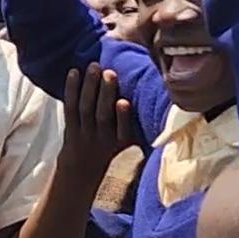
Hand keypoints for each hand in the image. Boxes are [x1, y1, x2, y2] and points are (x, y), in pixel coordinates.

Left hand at [59, 65, 133, 186]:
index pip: (122, 130)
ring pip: (85, 108)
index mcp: (121, 143)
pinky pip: (70, 108)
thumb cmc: (113, 150)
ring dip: (90, 86)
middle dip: (106, 93)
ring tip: (94, 67)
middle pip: (102, 115)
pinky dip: (71, 90)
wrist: (82, 171)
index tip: (124, 102)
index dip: (122, 116)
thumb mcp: (132, 146)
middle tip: (110, 73)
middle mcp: (102, 138)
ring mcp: (85, 133)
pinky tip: (74, 72)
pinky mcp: (70, 127)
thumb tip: (168, 108)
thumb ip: (145, 131)